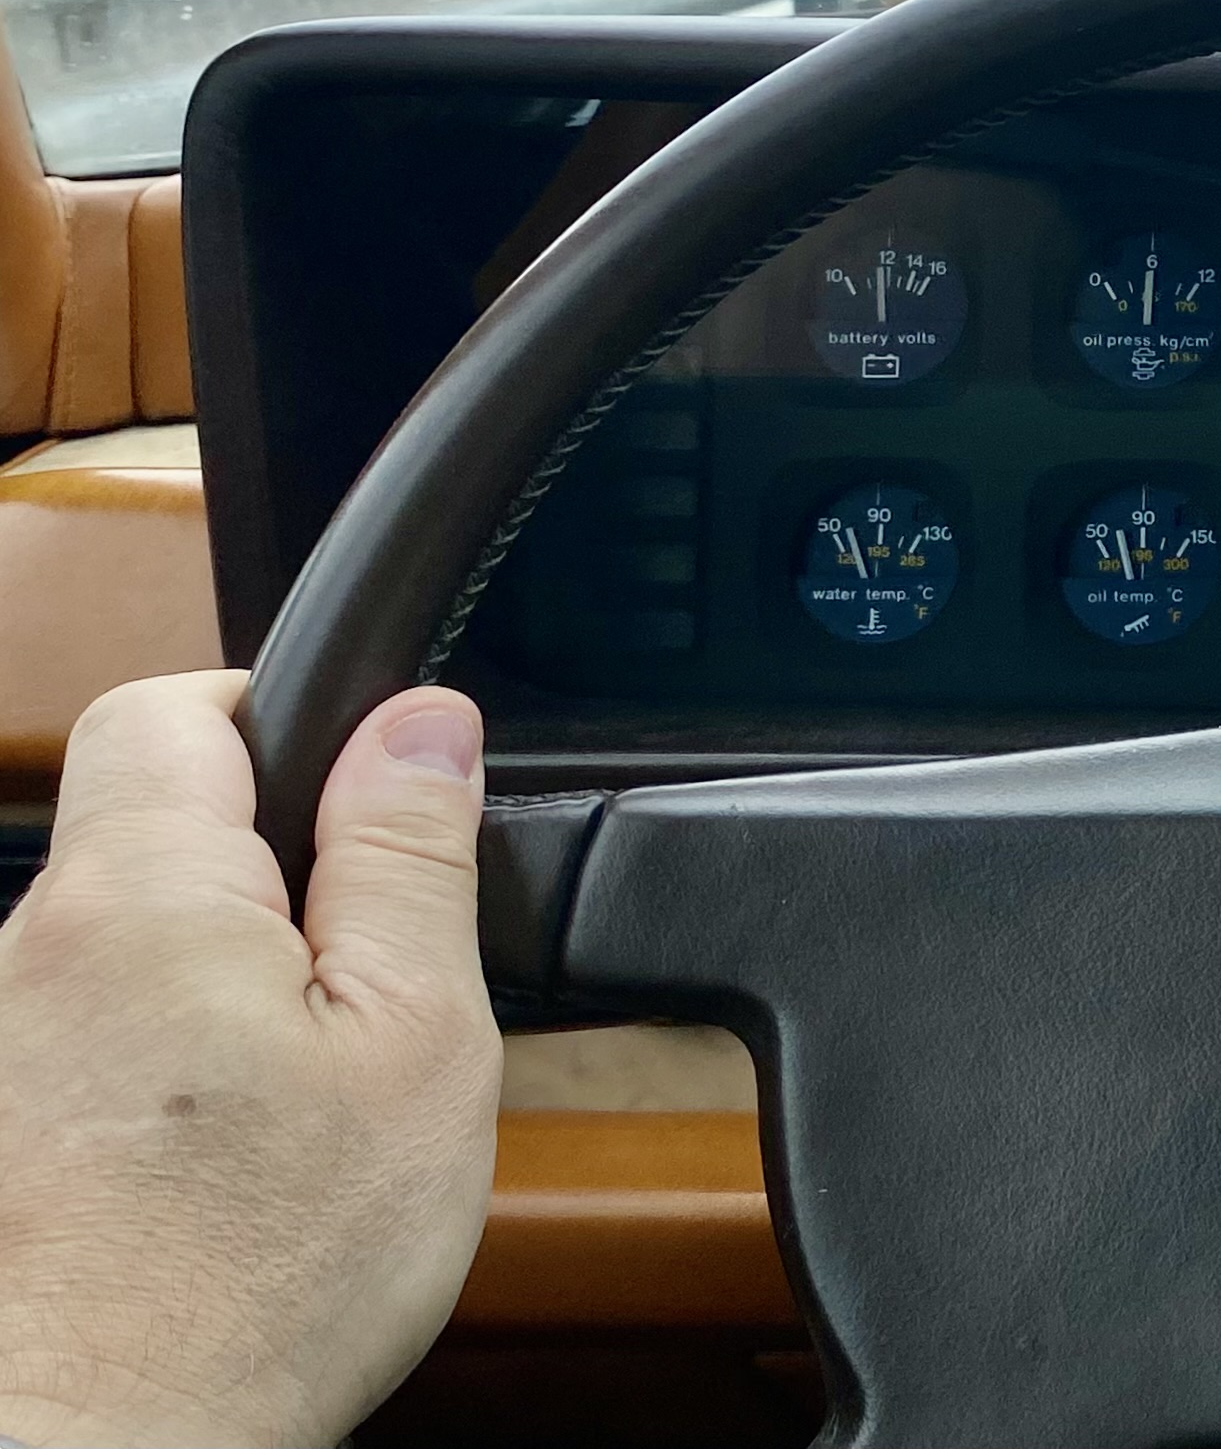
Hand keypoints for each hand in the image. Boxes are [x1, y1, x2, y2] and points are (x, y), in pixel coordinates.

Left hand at [0, 671, 500, 1448]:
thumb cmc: (253, 1281)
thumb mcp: (412, 1042)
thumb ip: (410, 859)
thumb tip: (420, 721)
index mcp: (141, 895)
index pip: (178, 702)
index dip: (286, 719)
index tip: (372, 797)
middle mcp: (29, 954)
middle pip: (154, 830)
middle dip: (271, 874)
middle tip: (370, 983)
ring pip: (129, 945)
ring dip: (219, 980)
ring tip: (301, 1097)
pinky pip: (92, 1042)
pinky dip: (168, 1069)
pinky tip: (231, 1162)